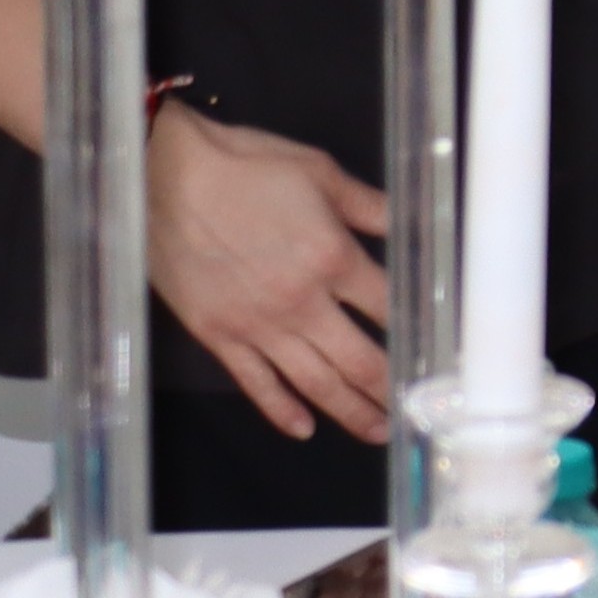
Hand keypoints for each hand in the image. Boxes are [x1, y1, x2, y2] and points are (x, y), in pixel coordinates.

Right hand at [148, 103, 391, 443]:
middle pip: (358, 359)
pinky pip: (256, 382)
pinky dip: (281, 410)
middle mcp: (301, 302)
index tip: (433, 351)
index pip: (389, 306)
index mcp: (333, 258)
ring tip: (374, 431)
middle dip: (388, 389)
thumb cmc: (246, 167)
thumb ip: (369, 207)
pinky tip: (303, 428)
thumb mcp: (321, 173)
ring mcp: (257, 325)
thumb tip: (411, 224)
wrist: (164, 177)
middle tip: (410, 412)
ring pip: (313, 381)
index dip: (415, 329)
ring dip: (348, 410)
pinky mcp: (218, 335)